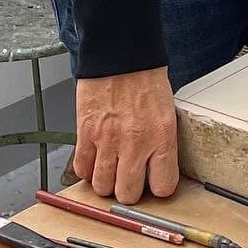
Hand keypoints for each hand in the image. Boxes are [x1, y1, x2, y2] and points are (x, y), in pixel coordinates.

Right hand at [74, 68, 179, 202]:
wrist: (121, 52)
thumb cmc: (144, 77)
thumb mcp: (166, 111)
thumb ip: (161, 142)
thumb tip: (154, 168)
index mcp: (162, 136)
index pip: (163, 187)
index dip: (158, 188)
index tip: (154, 182)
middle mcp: (135, 143)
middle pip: (128, 195)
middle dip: (128, 190)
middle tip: (128, 178)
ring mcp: (108, 140)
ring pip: (102, 187)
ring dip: (106, 182)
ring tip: (110, 169)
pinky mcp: (85, 133)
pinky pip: (82, 169)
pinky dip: (87, 169)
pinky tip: (94, 158)